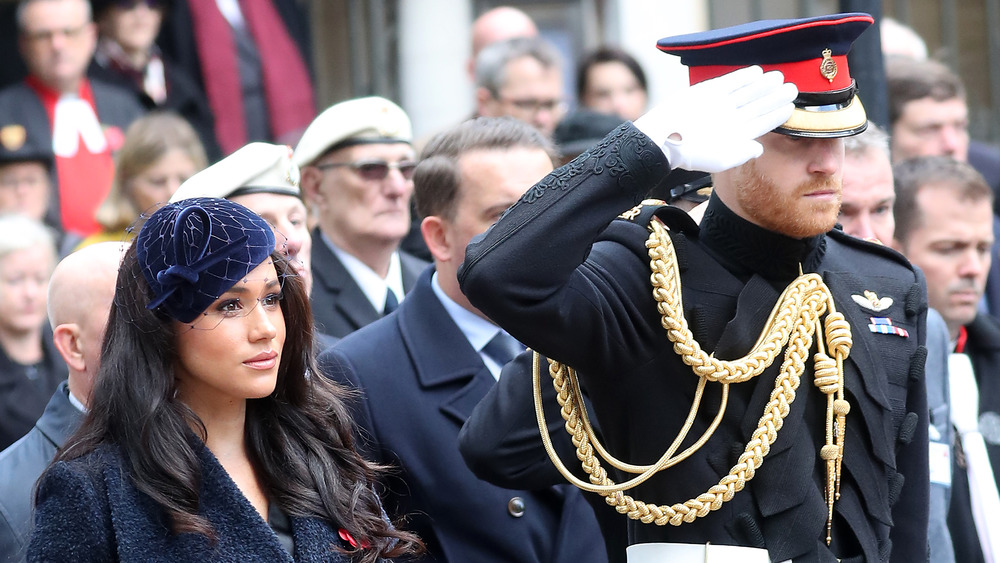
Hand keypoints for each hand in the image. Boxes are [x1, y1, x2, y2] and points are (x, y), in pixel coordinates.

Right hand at [634, 66, 796, 172]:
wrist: (664, 138)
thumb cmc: (691, 154)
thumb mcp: (721, 160)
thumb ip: (743, 154)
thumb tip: (760, 149)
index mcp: (735, 135)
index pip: (762, 123)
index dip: (777, 115)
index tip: (791, 107)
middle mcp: (730, 119)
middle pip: (758, 105)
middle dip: (775, 97)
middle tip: (793, 88)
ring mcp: (720, 104)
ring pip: (747, 93)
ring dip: (763, 85)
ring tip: (779, 78)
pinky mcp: (708, 92)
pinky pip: (729, 82)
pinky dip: (743, 77)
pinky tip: (757, 72)